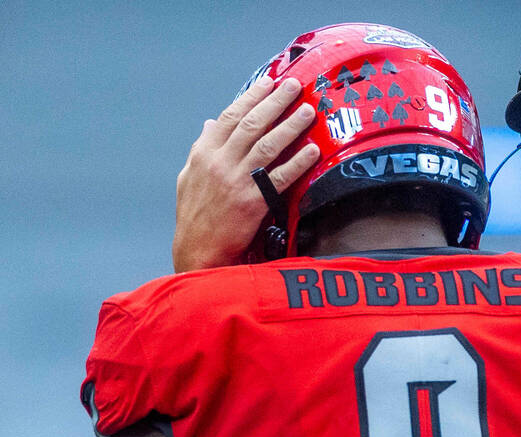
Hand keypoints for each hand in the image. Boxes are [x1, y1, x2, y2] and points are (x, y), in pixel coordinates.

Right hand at [172, 76, 320, 271]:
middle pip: (252, 124)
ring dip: (291, 126)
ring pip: (268, 145)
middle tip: (295, 86)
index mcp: (204, 152)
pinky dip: (298, 162)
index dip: (252, 97)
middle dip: (275, 102)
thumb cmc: (194, 214)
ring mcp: (236, 180)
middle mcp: (219, 162)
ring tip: (308, 111)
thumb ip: (202, 147)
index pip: (231, 116)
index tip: (269, 83)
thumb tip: (211, 123)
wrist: (197, 249)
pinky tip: (312, 150)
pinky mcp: (253, 201)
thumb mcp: (189, 175)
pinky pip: (280, 177)